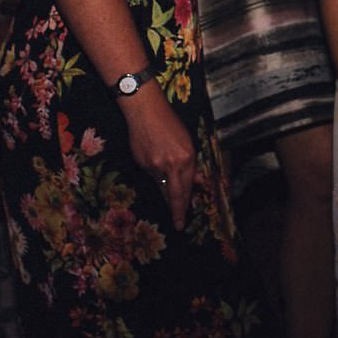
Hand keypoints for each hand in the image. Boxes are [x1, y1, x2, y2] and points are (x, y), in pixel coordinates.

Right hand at [122, 86, 195, 229]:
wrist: (145, 112)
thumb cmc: (169, 124)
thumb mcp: (186, 142)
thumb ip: (189, 164)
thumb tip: (194, 182)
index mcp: (186, 158)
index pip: (187, 188)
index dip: (186, 204)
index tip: (184, 218)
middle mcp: (171, 164)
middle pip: (175, 194)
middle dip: (177, 211)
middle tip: (178, 225)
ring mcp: (155, 165)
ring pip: (162, 185)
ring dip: (166, 189)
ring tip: (167, 186)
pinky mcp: (142, 164)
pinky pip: (152, 175)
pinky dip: (155, 173)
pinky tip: (154, 160)